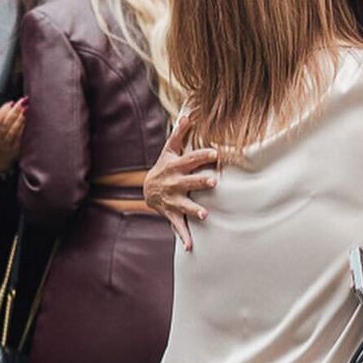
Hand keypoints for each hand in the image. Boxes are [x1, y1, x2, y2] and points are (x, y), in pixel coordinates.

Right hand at [0, 98, 26, 173]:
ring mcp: (8, 146)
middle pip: (6, 125)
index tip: (10, 102)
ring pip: (15, 131)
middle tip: (22, 101)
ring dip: (22, 119)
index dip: (2, 111)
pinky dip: (26, 128)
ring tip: (28, 108)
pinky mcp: (17, 149)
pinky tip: (31, 120)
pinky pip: (22, 138)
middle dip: (15, 112)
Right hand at [144, 113, 218, 251]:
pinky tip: (191, 247)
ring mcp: (172, 200)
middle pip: (188, 182)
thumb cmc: (165, 166)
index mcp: (175, 167)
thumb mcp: (169, 150)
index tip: (216, 153)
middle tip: (213, 182)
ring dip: (194, 211)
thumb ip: (179, 134)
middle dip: (200, 182)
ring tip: (205, 215)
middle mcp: (174, 184)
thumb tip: (188, 114)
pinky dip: (184, 237)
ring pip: (184, 206)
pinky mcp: (172, 214)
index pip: (190, 160)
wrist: (146, 189)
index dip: (202, 156)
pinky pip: (178, 227)